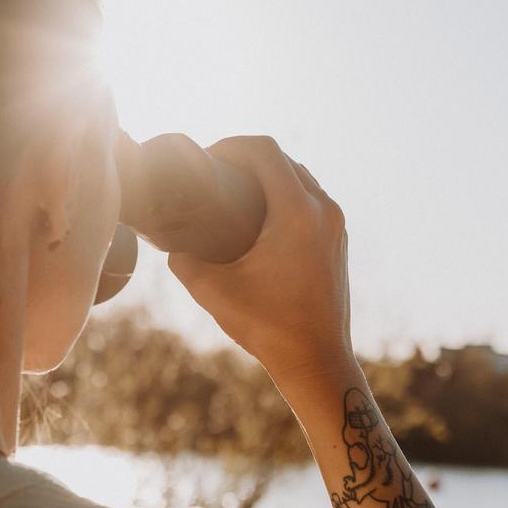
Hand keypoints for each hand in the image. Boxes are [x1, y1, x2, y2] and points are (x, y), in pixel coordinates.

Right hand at [166, 135, 353, 381]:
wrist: (317, 361)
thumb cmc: (268, 327)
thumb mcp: (212, 292)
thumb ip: (183, 261)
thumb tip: (169, 243)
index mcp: (297, 212)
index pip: (264, 151)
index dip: (230, 146)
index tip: (205, 160)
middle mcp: (323, 210)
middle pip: (283, 160)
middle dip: (246, 159)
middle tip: (214, 174)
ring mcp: (335, 225)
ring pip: (300, 179)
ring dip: (267, 176)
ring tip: (234, 192)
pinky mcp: (337, 242)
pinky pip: (311, 201)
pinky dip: (285, 196)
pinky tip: (260, 216)